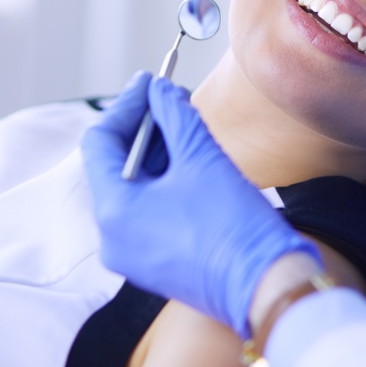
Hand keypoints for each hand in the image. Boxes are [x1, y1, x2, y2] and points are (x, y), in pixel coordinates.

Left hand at [82, 73, 321, 337]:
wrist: (265, 285)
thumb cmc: (233, 225)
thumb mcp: (202, 157)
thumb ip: (175, 114)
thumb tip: (160, 89)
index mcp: (113, 211)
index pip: (100, 141)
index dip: (126, 104)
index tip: (151, 80)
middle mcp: (111, 237)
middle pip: (113, 165)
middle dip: (143, 127)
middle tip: (170, 96)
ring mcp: (130, 254)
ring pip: (131, 188)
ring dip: (155, 153)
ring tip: (185, 124)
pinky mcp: (153, 263)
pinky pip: (146, 212)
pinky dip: (162, 182)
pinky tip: (188, 159)